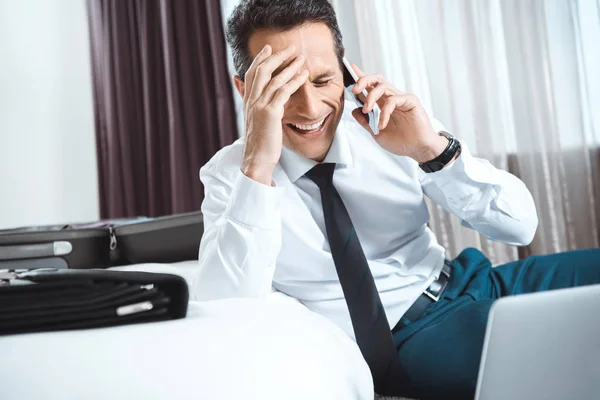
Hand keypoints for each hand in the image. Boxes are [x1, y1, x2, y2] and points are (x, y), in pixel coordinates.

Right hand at [241, 45, 308, 184]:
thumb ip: (258, 110)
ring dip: (289, 66)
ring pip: (274, 79)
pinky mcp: (270, 113)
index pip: (251, 74)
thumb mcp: (256, 123)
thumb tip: (261, 103)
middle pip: (262, 70)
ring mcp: (260, 106)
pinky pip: (283, 92)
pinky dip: (294, 81)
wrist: (256, 160)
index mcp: (248, 102)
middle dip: (276, 56)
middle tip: (290, 48)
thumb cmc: (260, 144)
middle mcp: (251, 101)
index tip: (268, 49)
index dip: (259, 59)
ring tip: (300, 58)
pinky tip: (303, 75)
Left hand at [350, 65, 447, 163]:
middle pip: (376, 79)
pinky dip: (384, 112)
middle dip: (363, 80)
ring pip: (383, 86)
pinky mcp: (410, 101)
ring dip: (371, 97)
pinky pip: (393, 100)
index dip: (361, 76)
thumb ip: (365, 122)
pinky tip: (382, 124)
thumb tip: (354, 110)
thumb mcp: (377, 134)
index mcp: (382, 104)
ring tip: (366, 110)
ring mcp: (401, 98)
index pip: (370, 86)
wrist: (418, 149)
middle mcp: (391, 98)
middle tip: (355, 90)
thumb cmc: (401, 141)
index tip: (351, 68)